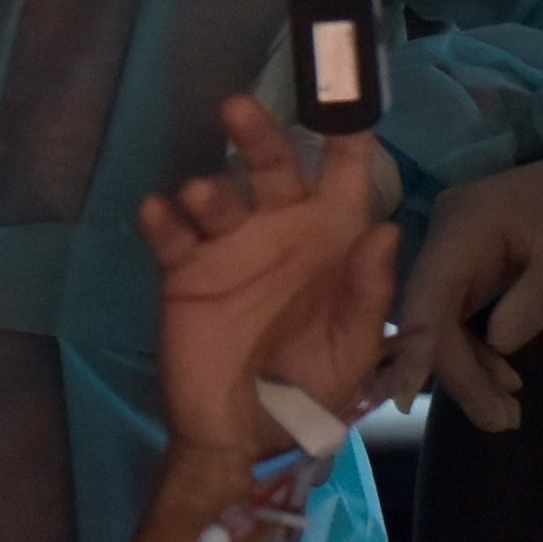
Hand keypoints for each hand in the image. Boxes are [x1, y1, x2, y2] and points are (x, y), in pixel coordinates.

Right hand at [138, 94, 396, 451]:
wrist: (244, 439)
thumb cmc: (311, 389)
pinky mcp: (184, 271)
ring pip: (217, 195)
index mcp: (331, 241)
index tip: (342, 101)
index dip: (347, 138)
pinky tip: (158, 212)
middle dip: (258, 134)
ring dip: (209, 190)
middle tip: (238, 108)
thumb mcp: (353, 349)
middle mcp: (280, 230)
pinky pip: (171, 236)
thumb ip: (368, 293)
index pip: (343, 176)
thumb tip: (384, 230)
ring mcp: (228, 247)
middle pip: (271, 165)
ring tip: (202, 195)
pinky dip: (163, 220)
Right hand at [394, 146, 542, 430]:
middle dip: (458, 372)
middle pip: (429, 315)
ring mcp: (452, 248)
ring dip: (469, 369)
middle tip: (500, 420)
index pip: (427, 296)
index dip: (419, 352)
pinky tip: (504, 380)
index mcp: (463, 222)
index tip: (414, 403)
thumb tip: (494, 347)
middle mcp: (444, 232)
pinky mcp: (466, 264)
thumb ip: (529, 308)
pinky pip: (456, 315)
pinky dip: (477, 351)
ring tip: (508, 411)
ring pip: (439, 322)